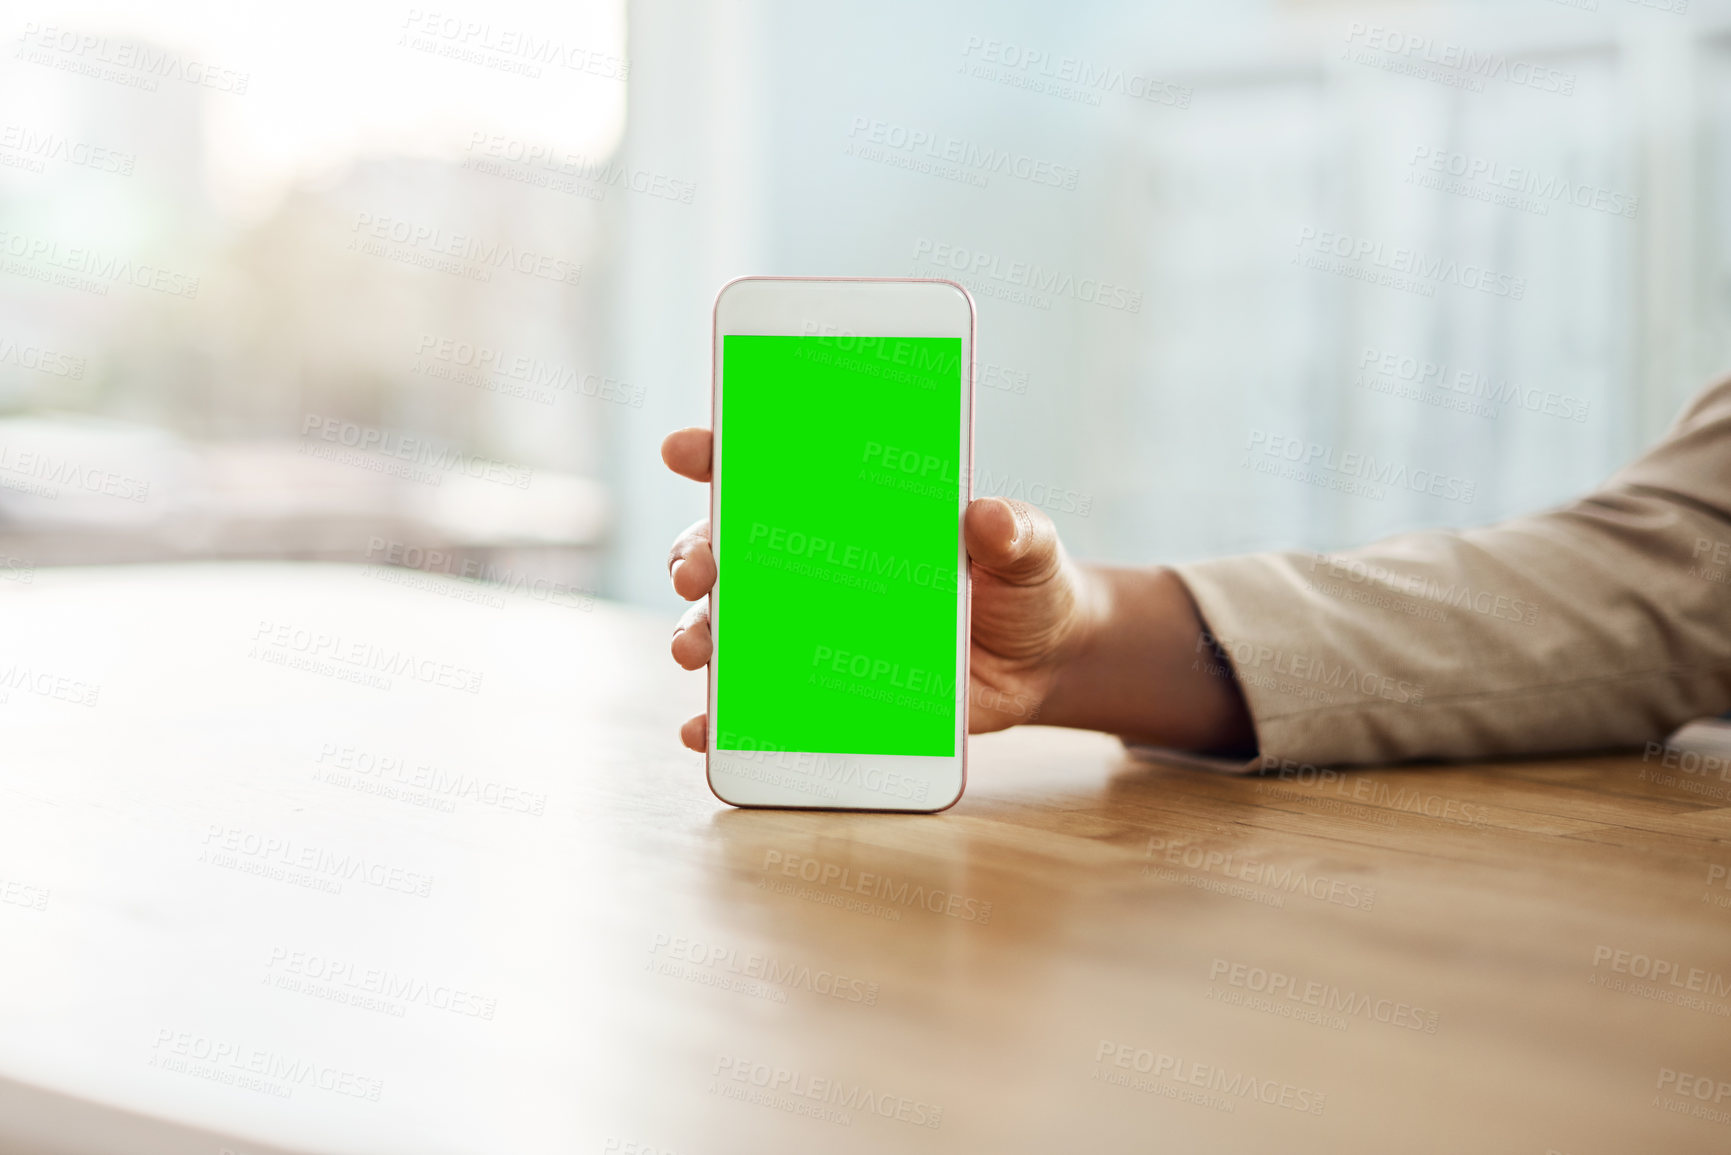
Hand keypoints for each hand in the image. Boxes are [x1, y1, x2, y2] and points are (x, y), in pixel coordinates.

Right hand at [659, 427, 1097, 751]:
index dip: (718, 453)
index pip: (767, 469)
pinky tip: (702, 729)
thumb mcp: (1027, 549)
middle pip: (726, 550)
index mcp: (848, 510)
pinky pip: (754, 705)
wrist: (1039, 665)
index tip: (683, 450)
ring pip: (726, 627)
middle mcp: (810, 566)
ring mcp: (808, 630)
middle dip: (694, 555)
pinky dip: (718, 719)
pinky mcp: (820, 691)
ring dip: (697, 636)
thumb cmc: (1022, 585)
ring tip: (696, 653)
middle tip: (696, 571)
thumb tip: (990, 517)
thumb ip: (1013, 531)